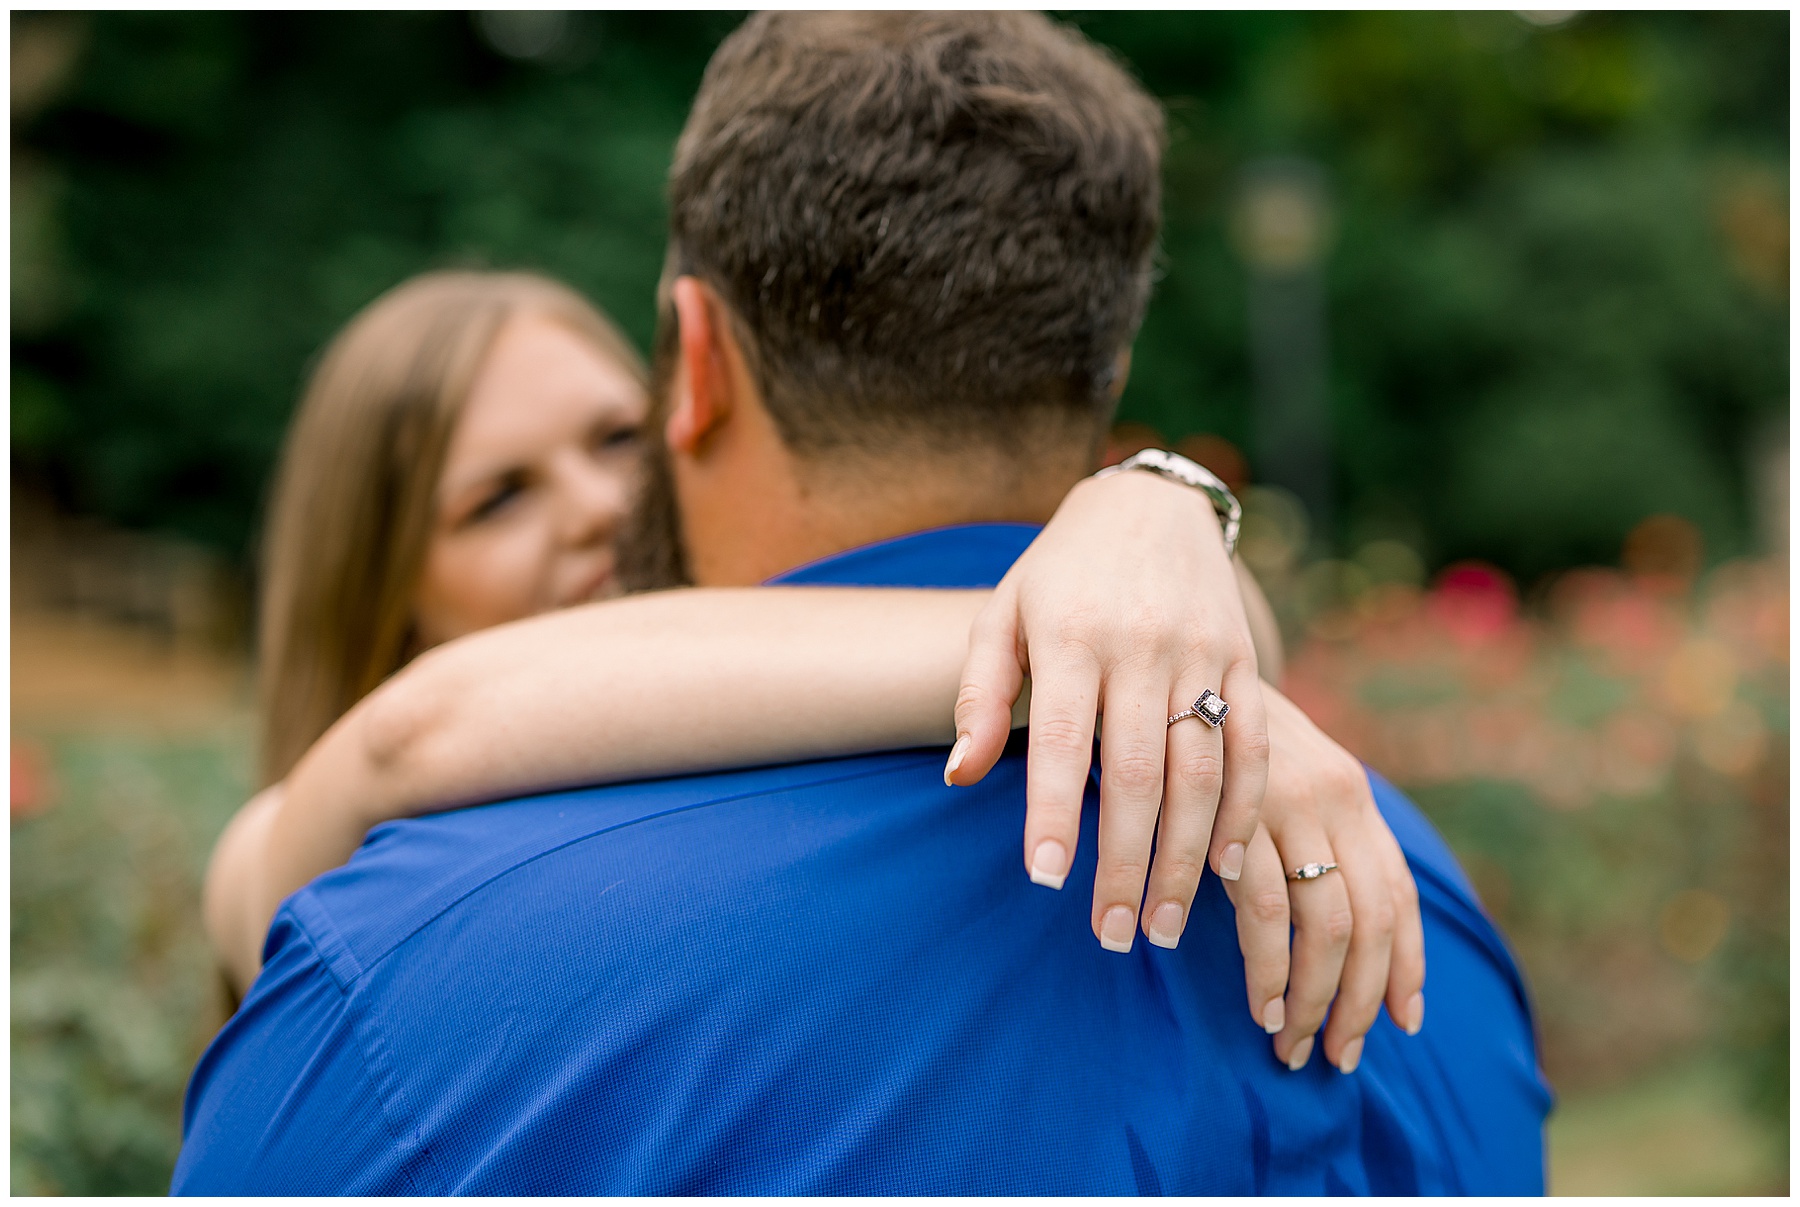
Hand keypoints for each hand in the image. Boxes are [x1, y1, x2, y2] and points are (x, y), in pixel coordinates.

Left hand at [947, 468, 1269, 954]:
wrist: (1149, 506)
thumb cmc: (1059, 575)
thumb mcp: (1003, 615)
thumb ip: (979, 696)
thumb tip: (958, 780)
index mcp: (1071, 637)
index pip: (1059, 741)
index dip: (1052, 814)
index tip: (1045, 882)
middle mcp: (1140, 647)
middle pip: (1137, 775)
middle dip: (1126, 863)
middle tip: (1113, 936)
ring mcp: (1200, 654)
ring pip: (1199, 773)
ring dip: (1184, 858)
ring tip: (1163, 925)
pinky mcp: (1243, 660)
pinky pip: (1251, 748)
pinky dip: (1241, 811)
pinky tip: (1226, 869)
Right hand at [1250, 684, 1425, 1071]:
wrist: (1168, 645)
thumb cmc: (1213, 726)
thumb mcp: (1276, 769)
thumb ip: (1303, 827)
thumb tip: (1324, 917)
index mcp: (1352, 792)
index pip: (1398, 894)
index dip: (1407, 965)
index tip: (1403, 1023)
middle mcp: (1335, 796)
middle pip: (1369, 920)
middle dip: (1358, 1000)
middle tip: (1335, 1055)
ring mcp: (1289, 803)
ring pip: (1324, 924)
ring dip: (1308, 996)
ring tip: (1285, 1042)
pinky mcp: (1238, 811)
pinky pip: (1264, 908)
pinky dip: (1265, 966)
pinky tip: (1255, 1001)